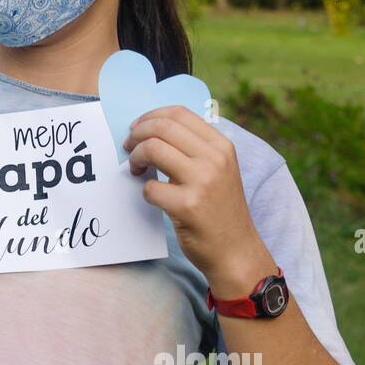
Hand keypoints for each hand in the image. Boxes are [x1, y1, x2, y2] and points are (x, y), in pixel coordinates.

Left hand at [124, 105, 275, 298]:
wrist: (236, 250)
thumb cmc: (219, 209)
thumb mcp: (219, 170)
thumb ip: (194, 148)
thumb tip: (152, 129)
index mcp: (222, 146)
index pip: (179, 114)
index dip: (151, 116)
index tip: (137, 128)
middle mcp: (215, 159)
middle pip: (162, 128)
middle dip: (136, 134)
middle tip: (128, 147)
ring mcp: (202, 182)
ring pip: (153, 150)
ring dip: (135, 158)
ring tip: (136, 169)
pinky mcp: (188, 206)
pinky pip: (150, 188)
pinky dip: (144, 191)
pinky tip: (153, 197)